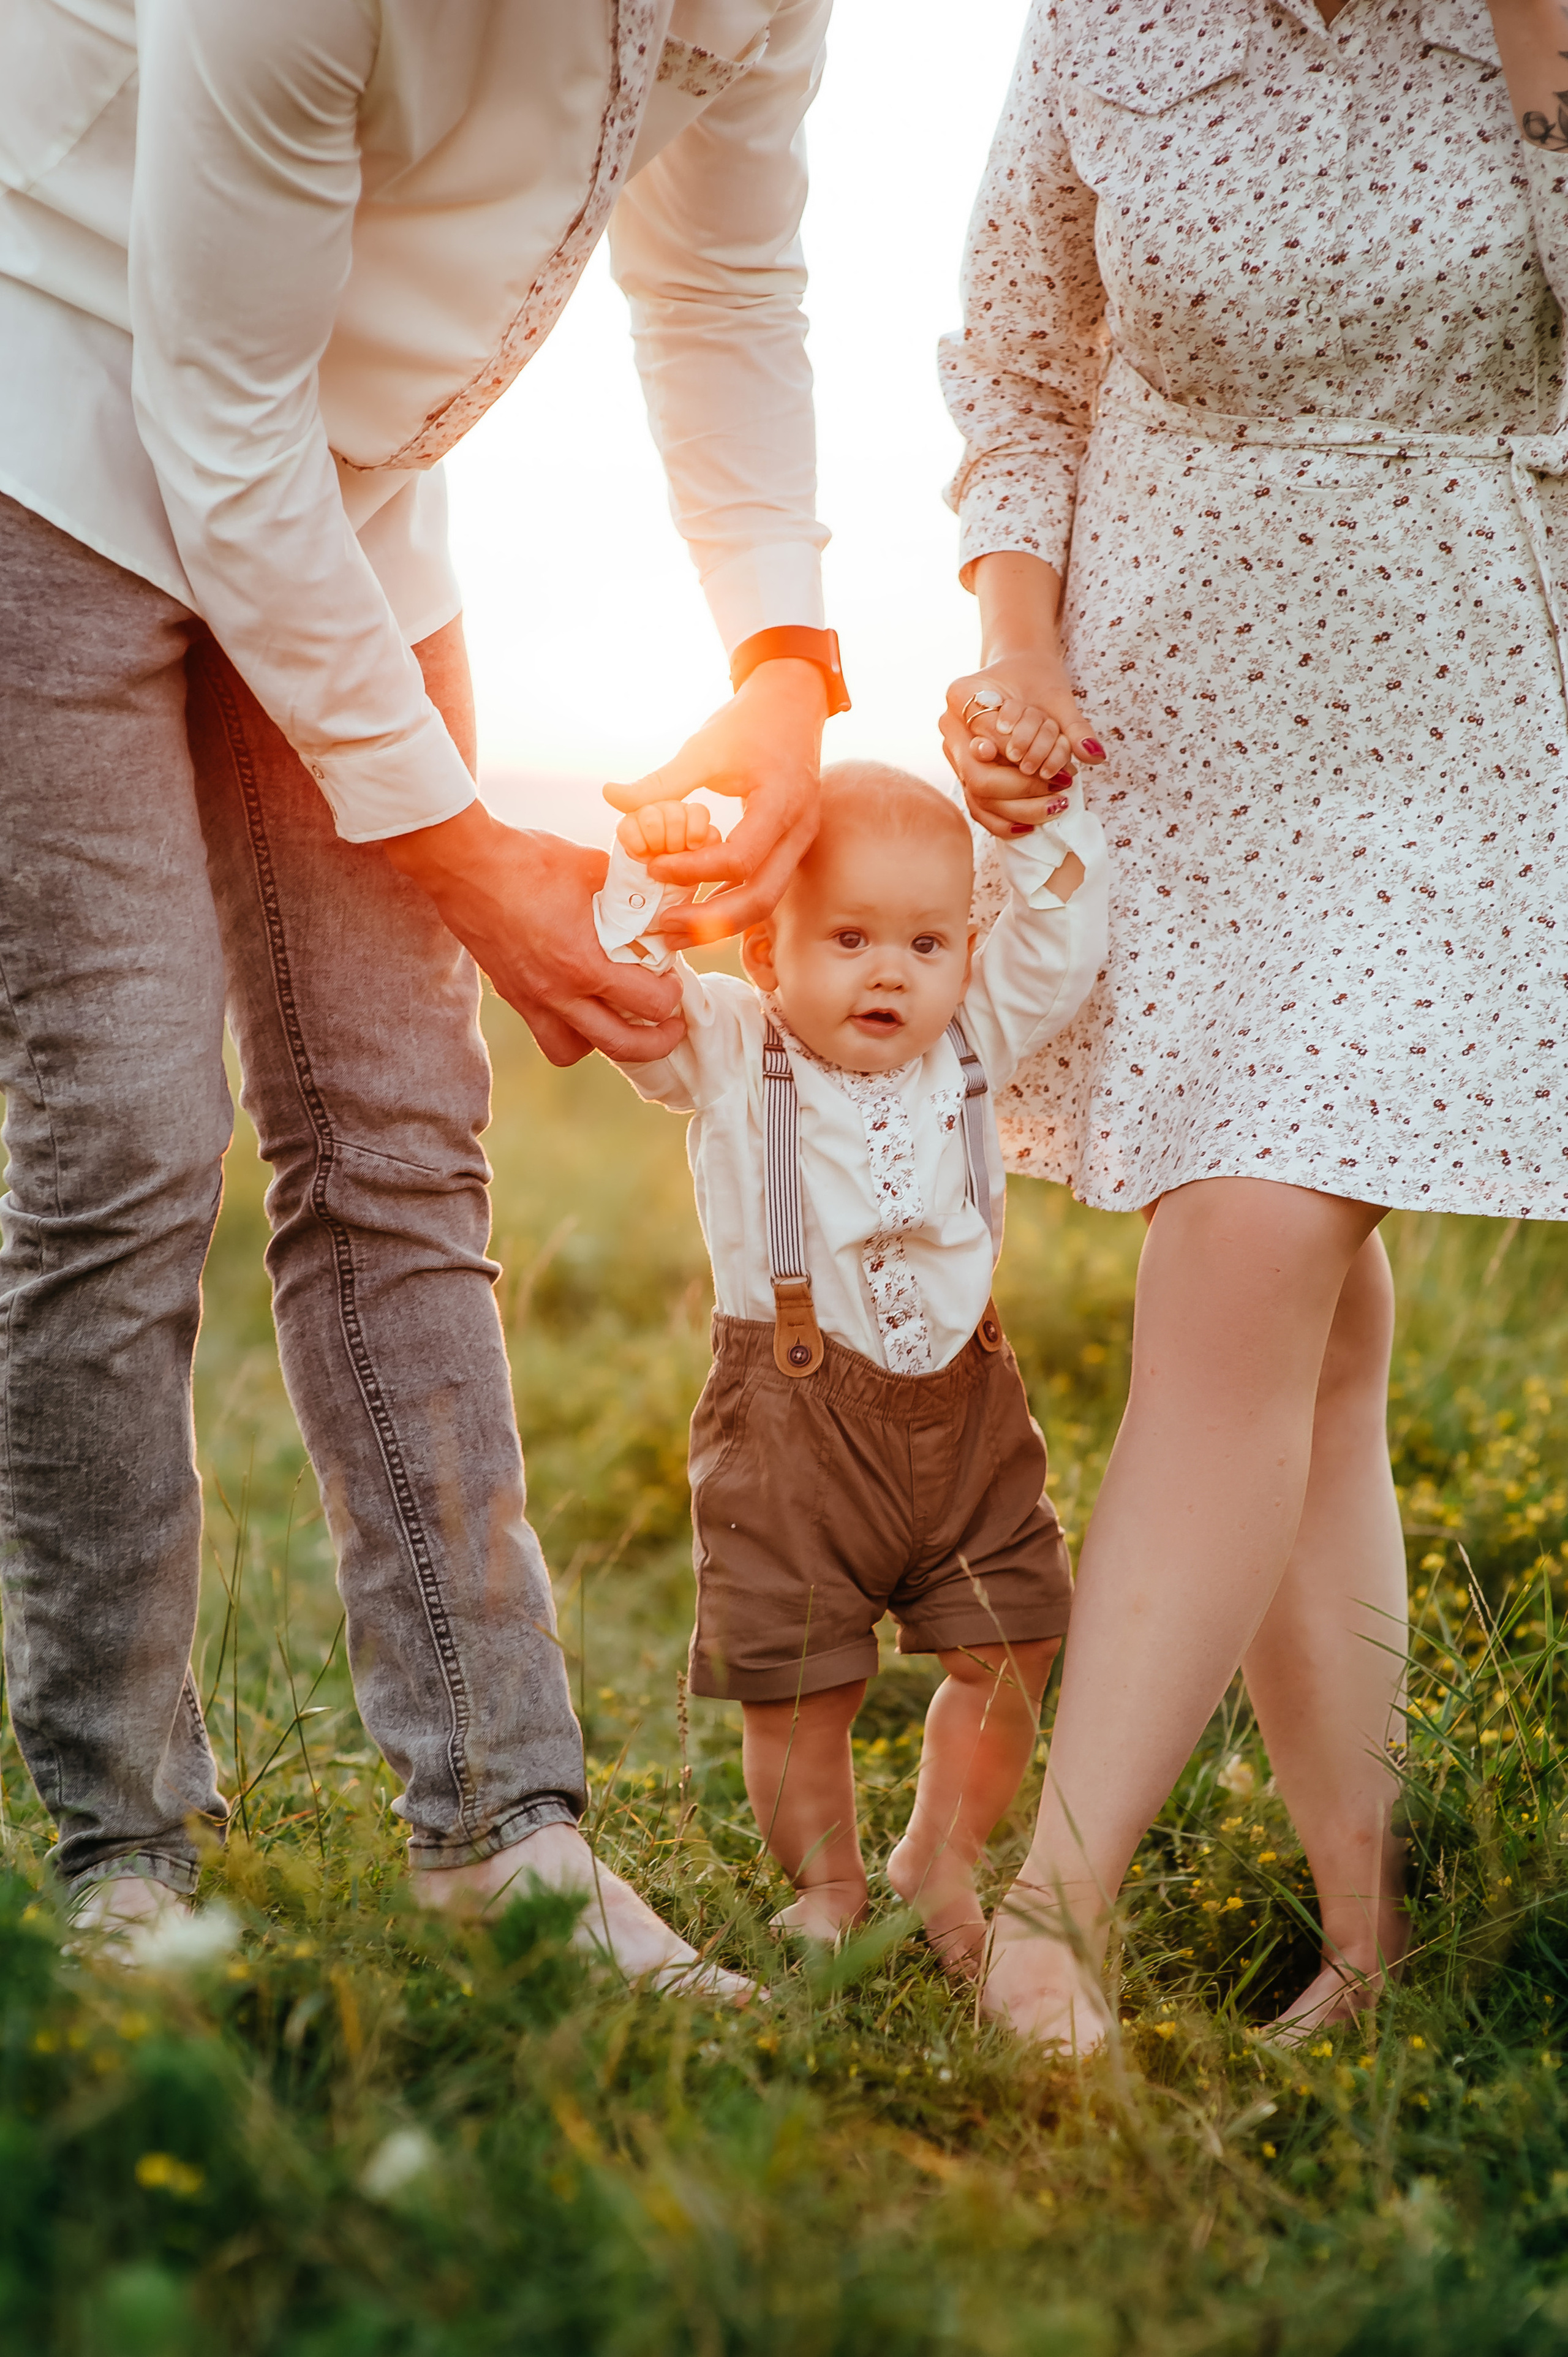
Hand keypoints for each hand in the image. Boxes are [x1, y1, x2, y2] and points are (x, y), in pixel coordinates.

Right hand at [383, 803, 683, 1066]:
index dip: (672, 994)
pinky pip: (543, 1031)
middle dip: (656, 1042)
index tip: (673, 978)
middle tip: (670, 1025)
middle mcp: (556, 991)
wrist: (462, 863)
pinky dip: (566, 1028)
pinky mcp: (510, 994)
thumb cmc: (526, 859)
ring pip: (572, 1051)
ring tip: (618, 1021)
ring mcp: (528, 998)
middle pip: (621, 1046)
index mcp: (582, 962)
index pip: (649, 1003)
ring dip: (602, 1044)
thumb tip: (651, 892)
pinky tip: (579, 1002)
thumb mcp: (590, 867)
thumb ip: (625, 889)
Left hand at [604, 658, 826, 943]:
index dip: (693, 871)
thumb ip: (662, 782)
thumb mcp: (704, 747)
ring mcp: (799, 843)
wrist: (794, 703)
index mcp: (780, 804)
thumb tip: (612, 797)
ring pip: (766, 903)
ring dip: (720, 923)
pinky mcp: (790, 847)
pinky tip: (697, 909)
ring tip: (675, 930)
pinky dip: (731, 904)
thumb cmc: (750, 721)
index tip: (652, 867)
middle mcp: (798, 831)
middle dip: (711, 921)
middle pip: (761, 899)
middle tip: (663, 926)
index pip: (739, 859)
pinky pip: (765, 888)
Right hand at [940, 656, 1106, 841]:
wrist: (1020, 675)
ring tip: (1057, 806)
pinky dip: (1005, 821)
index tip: (1052, 765)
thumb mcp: (1057, 697)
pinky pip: (978, 808)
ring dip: (1020, 809)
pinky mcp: (964, 774)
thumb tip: (1093, 754)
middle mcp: (950, 727)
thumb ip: (1074, 726)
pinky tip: (1030, 827)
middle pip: (977, 778)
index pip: (987, 738)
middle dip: (1022, 788)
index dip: (1020, 756)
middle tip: (1059, 788)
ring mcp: (954, 754)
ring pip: (978, 799)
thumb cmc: (1036, 680)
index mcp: (961, 695)